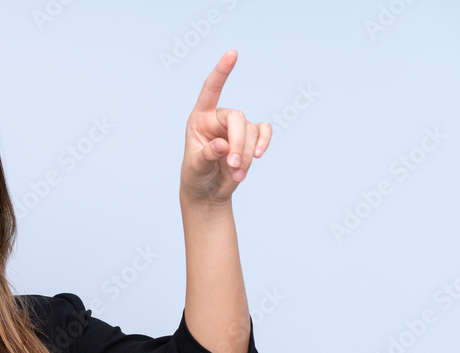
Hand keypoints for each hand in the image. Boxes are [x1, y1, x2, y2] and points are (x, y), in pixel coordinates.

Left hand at [179, 49, 270, 205]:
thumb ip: (206, 155)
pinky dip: (263, 144)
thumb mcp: (195, 167)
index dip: (221, 72)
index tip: (232, 54)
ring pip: (251, 131)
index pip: (210, 90)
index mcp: (200, 118)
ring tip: (236, 174)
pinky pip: (264, 133)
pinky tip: (258, 155)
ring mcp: (236, 127)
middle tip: (233, 166)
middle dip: (238, 143)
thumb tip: (222, 146)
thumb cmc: (195, 175)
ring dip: (247, 154)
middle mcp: (218, 118)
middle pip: (237, 118)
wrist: (207, 191)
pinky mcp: (251, 138)